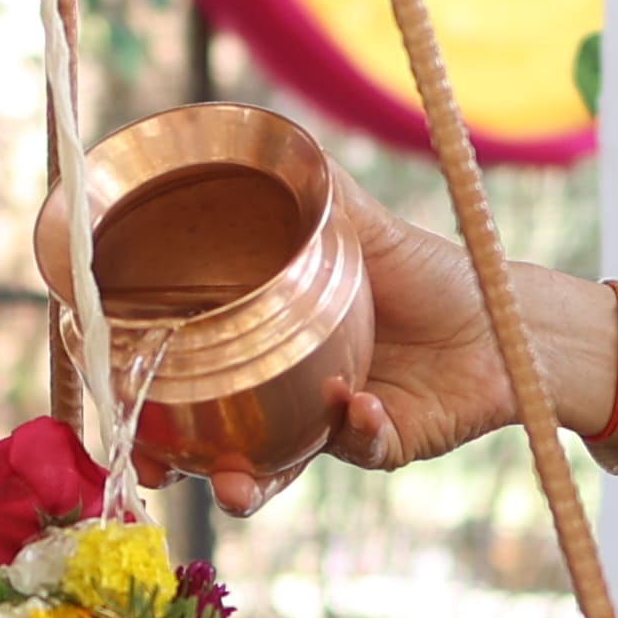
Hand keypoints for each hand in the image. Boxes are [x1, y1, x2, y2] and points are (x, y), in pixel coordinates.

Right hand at [24, 181, 606, 516]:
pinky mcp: (382, 444)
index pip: (189, 377)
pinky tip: (356, 408)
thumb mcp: (362, 223)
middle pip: (212, 441)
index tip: (110, 409)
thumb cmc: (428, 271)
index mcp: (264, 344)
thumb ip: (313, 187)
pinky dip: (354, 430)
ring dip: (249, 481)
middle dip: (177, 463)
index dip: (144, 398)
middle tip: (153, 467)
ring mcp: (328, 426)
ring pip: (272, 468)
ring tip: (236, 485)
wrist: (507, 317)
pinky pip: (357, 447)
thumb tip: (244, 133)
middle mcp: (286, 394)